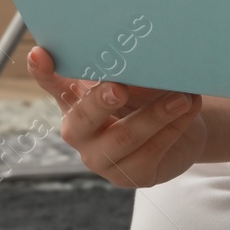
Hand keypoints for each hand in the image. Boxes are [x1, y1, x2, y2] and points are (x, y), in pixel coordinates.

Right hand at [27, 46, 206, 186]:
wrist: (181, 129)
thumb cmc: (148, 99)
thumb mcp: (135, 81)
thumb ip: (127, 73)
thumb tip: (141, 63)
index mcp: (73, 101)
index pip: (51, 84)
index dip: (42, 72)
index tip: (39, 54)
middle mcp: (79, 133)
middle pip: (83, 117)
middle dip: (100, 101)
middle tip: (119, 88)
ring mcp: (102, 159)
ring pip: (126, 136)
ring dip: (156, 114)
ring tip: (181, 98)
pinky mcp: (132, 176)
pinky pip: (152, 151)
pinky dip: (174, 127)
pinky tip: (189, 108)